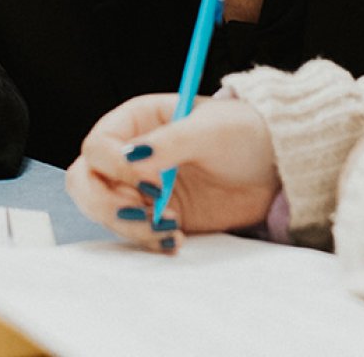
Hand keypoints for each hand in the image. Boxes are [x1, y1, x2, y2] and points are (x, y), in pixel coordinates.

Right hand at [65, 94, 279, 252]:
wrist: (277, 166)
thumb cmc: (245, 132)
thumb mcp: (210, 128)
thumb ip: (170, 142)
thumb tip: (131, 156)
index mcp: (136, 121)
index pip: (97, 146)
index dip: (113, 166)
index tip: (148, 179)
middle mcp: (130, 155)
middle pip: (85, 181)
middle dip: (106, 204)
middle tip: (144, 213)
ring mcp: (141, 188)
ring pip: (106, 212)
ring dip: (131, 227)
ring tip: (171, 228)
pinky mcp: (157, 215)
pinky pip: (134, 234)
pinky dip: (148, 242)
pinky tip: (177, 240)